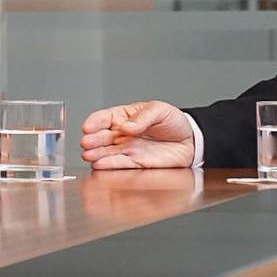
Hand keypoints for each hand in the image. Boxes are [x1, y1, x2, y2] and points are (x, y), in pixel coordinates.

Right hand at [79, 100, 193, 168]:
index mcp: (125, 116)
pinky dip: (109, 165)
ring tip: (89, 155)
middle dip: (92, 140)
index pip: (105, 117)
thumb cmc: (174, 122)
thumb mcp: (160, 110)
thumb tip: (126, 126)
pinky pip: (120, 164)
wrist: (190, 141)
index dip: (95, 122)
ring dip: (96, 154)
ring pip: (107, 152)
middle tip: (86, 143)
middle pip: (102, 136)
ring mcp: (128, 149)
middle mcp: (123, 134)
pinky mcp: (136, 163)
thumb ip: (143, 118)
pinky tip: (99, 165)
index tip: (88, 126)